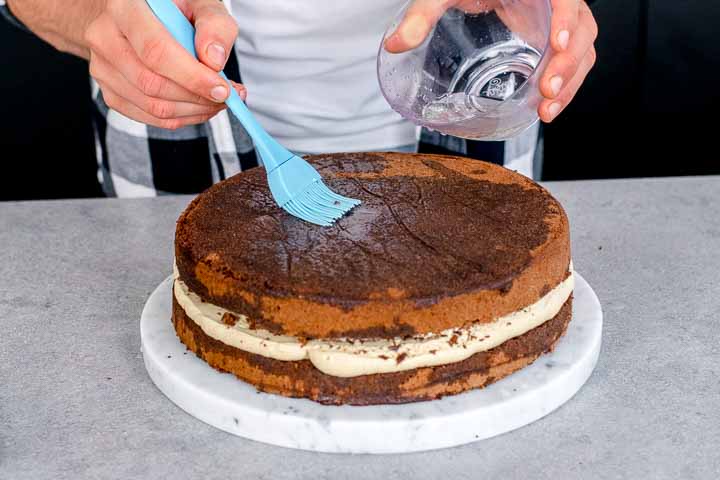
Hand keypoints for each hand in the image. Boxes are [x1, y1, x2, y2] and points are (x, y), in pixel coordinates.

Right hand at [84, 0, 245, 129]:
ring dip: (193, 111)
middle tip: (226, 96)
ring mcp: (102, 67)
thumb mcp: (197, 2)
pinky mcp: (109, 90)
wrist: (130, 13)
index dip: (192, 77)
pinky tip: (198, 106)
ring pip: (152, 106)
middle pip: (153, 84)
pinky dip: (180, 118)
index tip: (222, 89)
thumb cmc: (167, 7)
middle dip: (197, 97)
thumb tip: (215, 61)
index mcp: (124, 8)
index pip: (156, 52)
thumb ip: (213, 24)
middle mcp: (104, 37)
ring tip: (216, 101)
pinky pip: (148, 117)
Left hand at [385, 0, 597, 122]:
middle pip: (582, 28)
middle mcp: (553, 1)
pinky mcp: (552, 38)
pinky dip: (566, 83)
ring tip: (548, 110)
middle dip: (568, 63)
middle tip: (548, 91)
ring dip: (570, 81)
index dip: (567, 19)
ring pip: (583, 48)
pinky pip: (573, 58)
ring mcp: (557, 20)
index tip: (557, 43)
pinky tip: (547, 105)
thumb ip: (423, 14)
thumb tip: (397, 43)